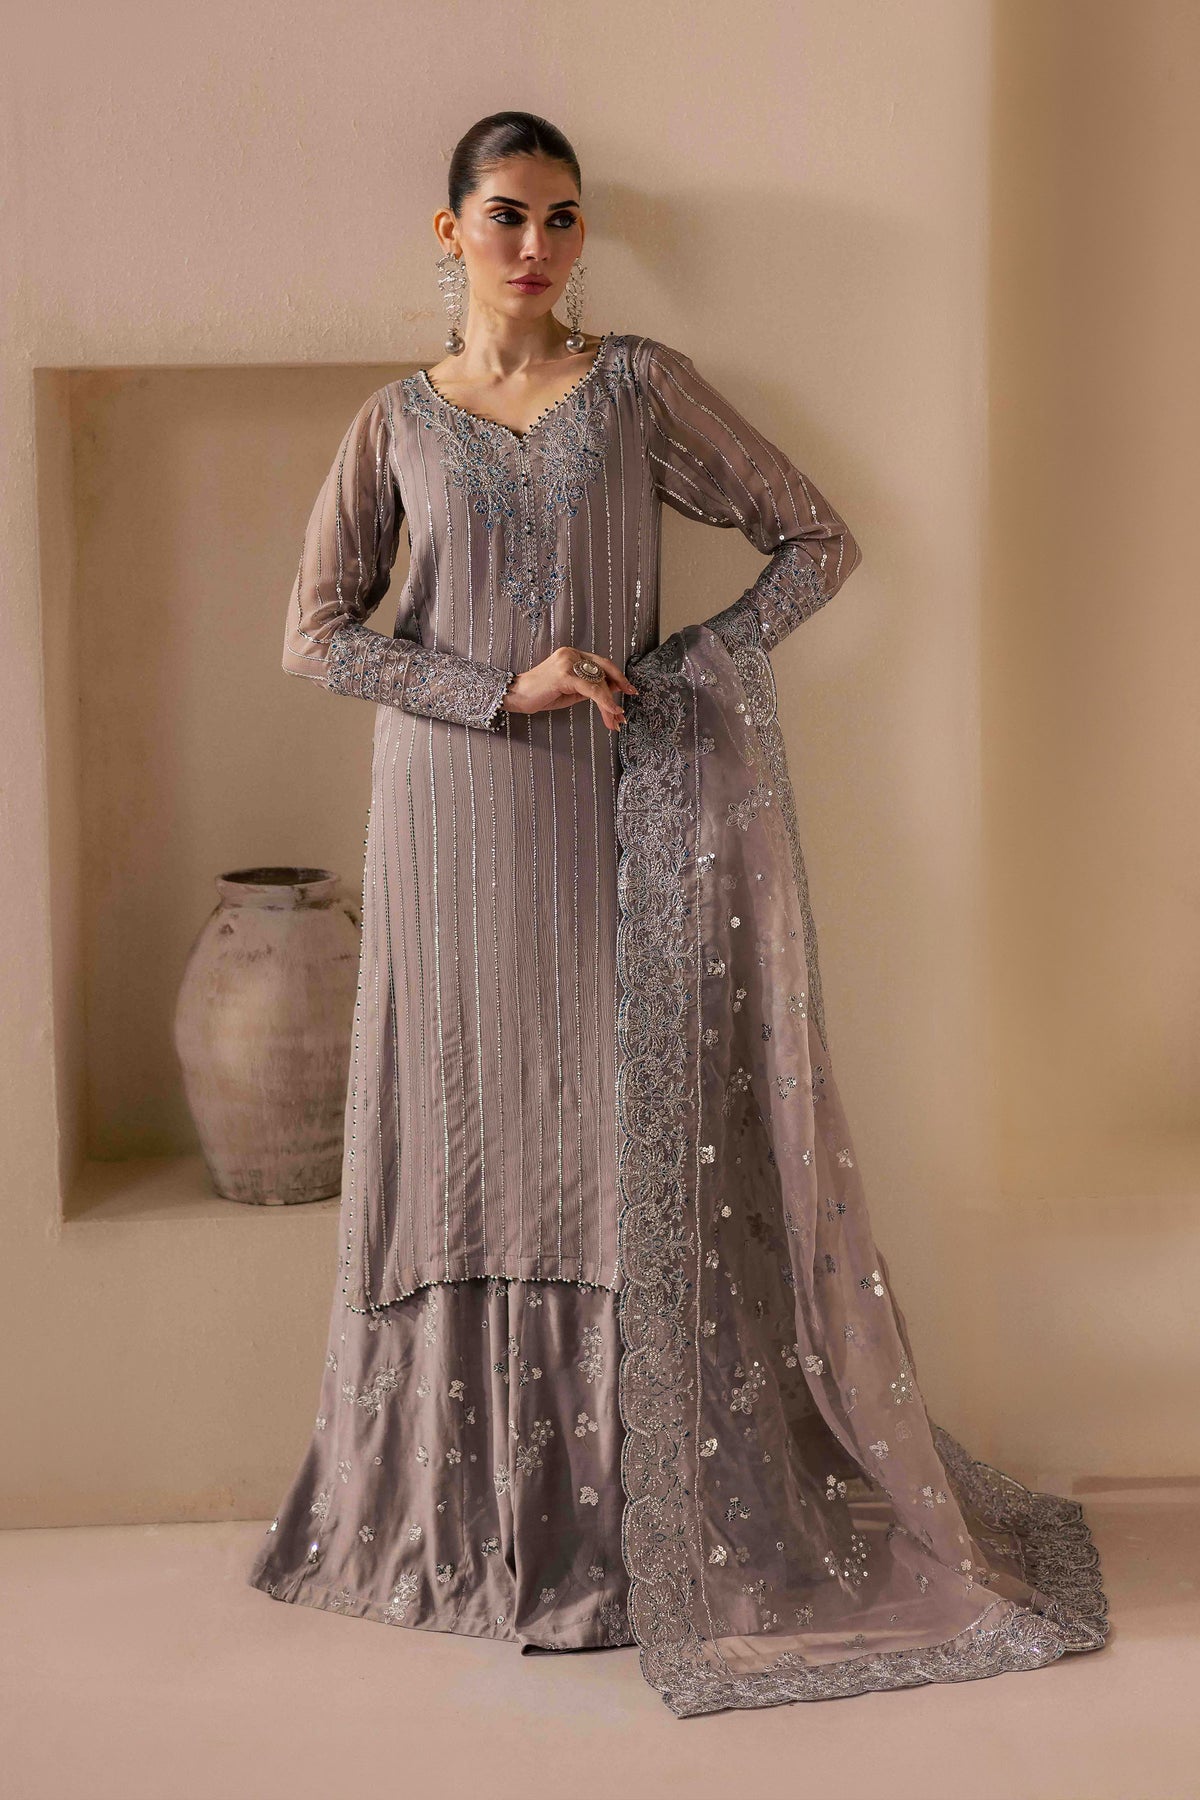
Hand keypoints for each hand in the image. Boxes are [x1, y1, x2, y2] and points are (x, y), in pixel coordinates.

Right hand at [502, 646, 637, 732]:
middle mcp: (571, 654)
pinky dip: (603, 701)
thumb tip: (614, 690)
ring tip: (615, 720)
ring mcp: (567, 662)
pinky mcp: (564, 675)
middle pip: (603, 673)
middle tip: (621, 715)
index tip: (630, 690)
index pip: (602, 664)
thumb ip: (590, 687)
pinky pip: (590, 689)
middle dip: (615, 695)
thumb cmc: (541, 695)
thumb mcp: (571, 691)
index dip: (618, 677)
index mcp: (573, 654)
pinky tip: (611, 711)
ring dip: (609, 704)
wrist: (516, 696)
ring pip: (598, 682)